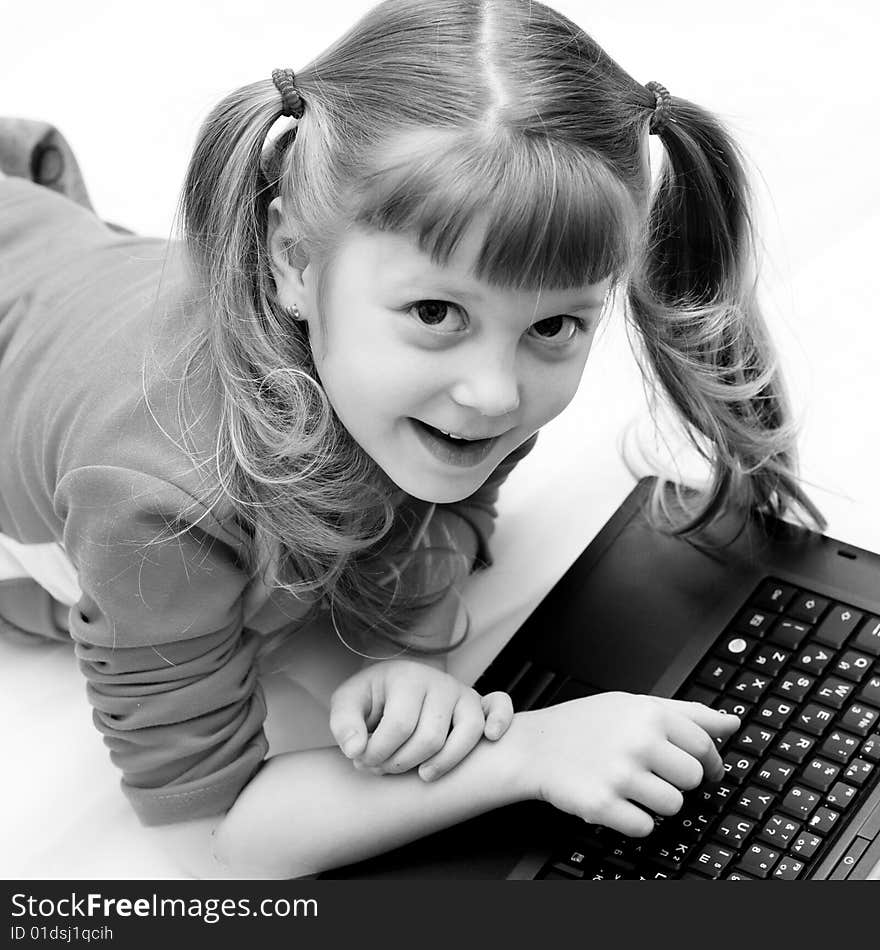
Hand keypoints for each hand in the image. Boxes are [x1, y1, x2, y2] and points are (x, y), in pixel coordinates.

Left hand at [329, 659, 513, 780]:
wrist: (395, 684)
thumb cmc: (372, 698)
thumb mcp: (348, 703)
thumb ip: (344, 724)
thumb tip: (356, 750)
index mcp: (406, 677)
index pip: (398, 726)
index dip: (378, 753)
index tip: (363, 760)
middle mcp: (439, 681)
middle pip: (430, 737)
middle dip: (402, 763)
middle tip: (384, 767)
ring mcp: (462, 692)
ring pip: (467, 732)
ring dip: (443, 762)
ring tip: (422, 774)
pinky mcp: (479, 704)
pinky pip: (500, 707)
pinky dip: (501, 721)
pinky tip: (491, 738)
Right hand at [513, 692, 739, 837]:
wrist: (534, 746)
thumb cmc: (586, 725)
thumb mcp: (634, 706)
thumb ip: (687, 714)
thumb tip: (731, 724)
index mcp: (648, 714)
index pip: (704, 747)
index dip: (710, 763)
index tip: (706, 770)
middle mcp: (637, 742)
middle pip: (693, 779)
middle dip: (679, 781)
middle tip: (654, 773)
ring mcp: (620, 775)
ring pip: (674, 806)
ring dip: (658, 802)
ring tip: (633, 786)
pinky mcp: (603, 805)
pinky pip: (646, 827)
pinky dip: (634, 820)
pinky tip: (618, 800)